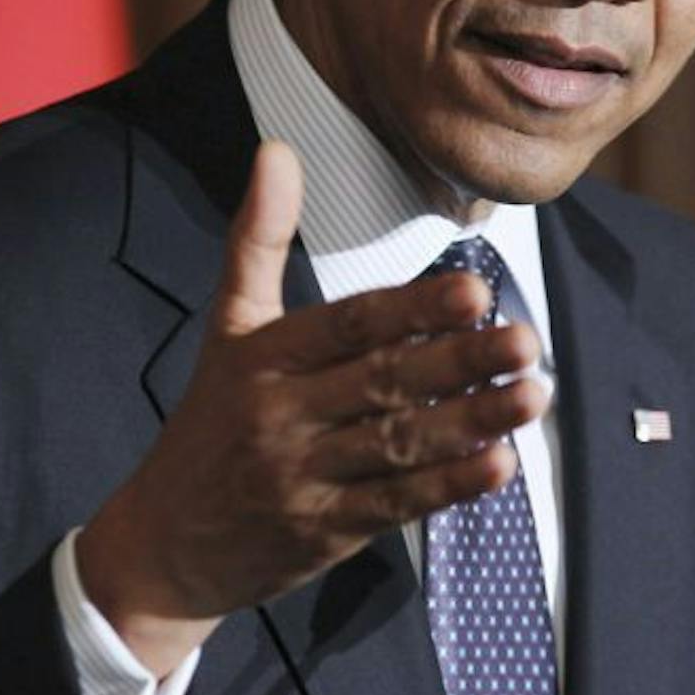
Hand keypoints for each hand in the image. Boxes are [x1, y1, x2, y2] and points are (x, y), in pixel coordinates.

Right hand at [75, 140, 546, 675]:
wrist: (163, 544)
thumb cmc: (210, 423)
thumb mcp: (226, 327)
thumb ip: (257, 239)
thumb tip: (277, 150)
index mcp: (265, 356)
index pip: (348, 325)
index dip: (412, 308)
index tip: (473, 290)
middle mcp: (282, 413)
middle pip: (383, 382)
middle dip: (459, 361)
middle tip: (524, 339)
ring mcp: (304, 477)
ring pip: (398, 443)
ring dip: (471, 421)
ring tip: (531, 395)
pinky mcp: (324, 532)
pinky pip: (394, 504)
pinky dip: (447, 486)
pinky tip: (497, 465)